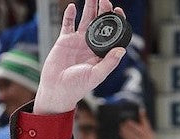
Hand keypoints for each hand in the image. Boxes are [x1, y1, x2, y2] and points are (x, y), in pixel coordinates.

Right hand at [34, 0, 125, 114]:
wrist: (58, 89)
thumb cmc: (78, 87)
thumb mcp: (96, 75)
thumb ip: (109, 63)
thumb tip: (122, 50)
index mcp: (102, 55)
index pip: (112, 36)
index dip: (116, 24)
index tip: (119, 12)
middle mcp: (91, 47)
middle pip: (99, 24)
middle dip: (103, 11)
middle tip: (105, 0)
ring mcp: (78, 42)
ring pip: (85, 20)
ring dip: (89, 8)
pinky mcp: (64, 40)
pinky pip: (67, 24)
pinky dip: (69, 15)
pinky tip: (72, 6)